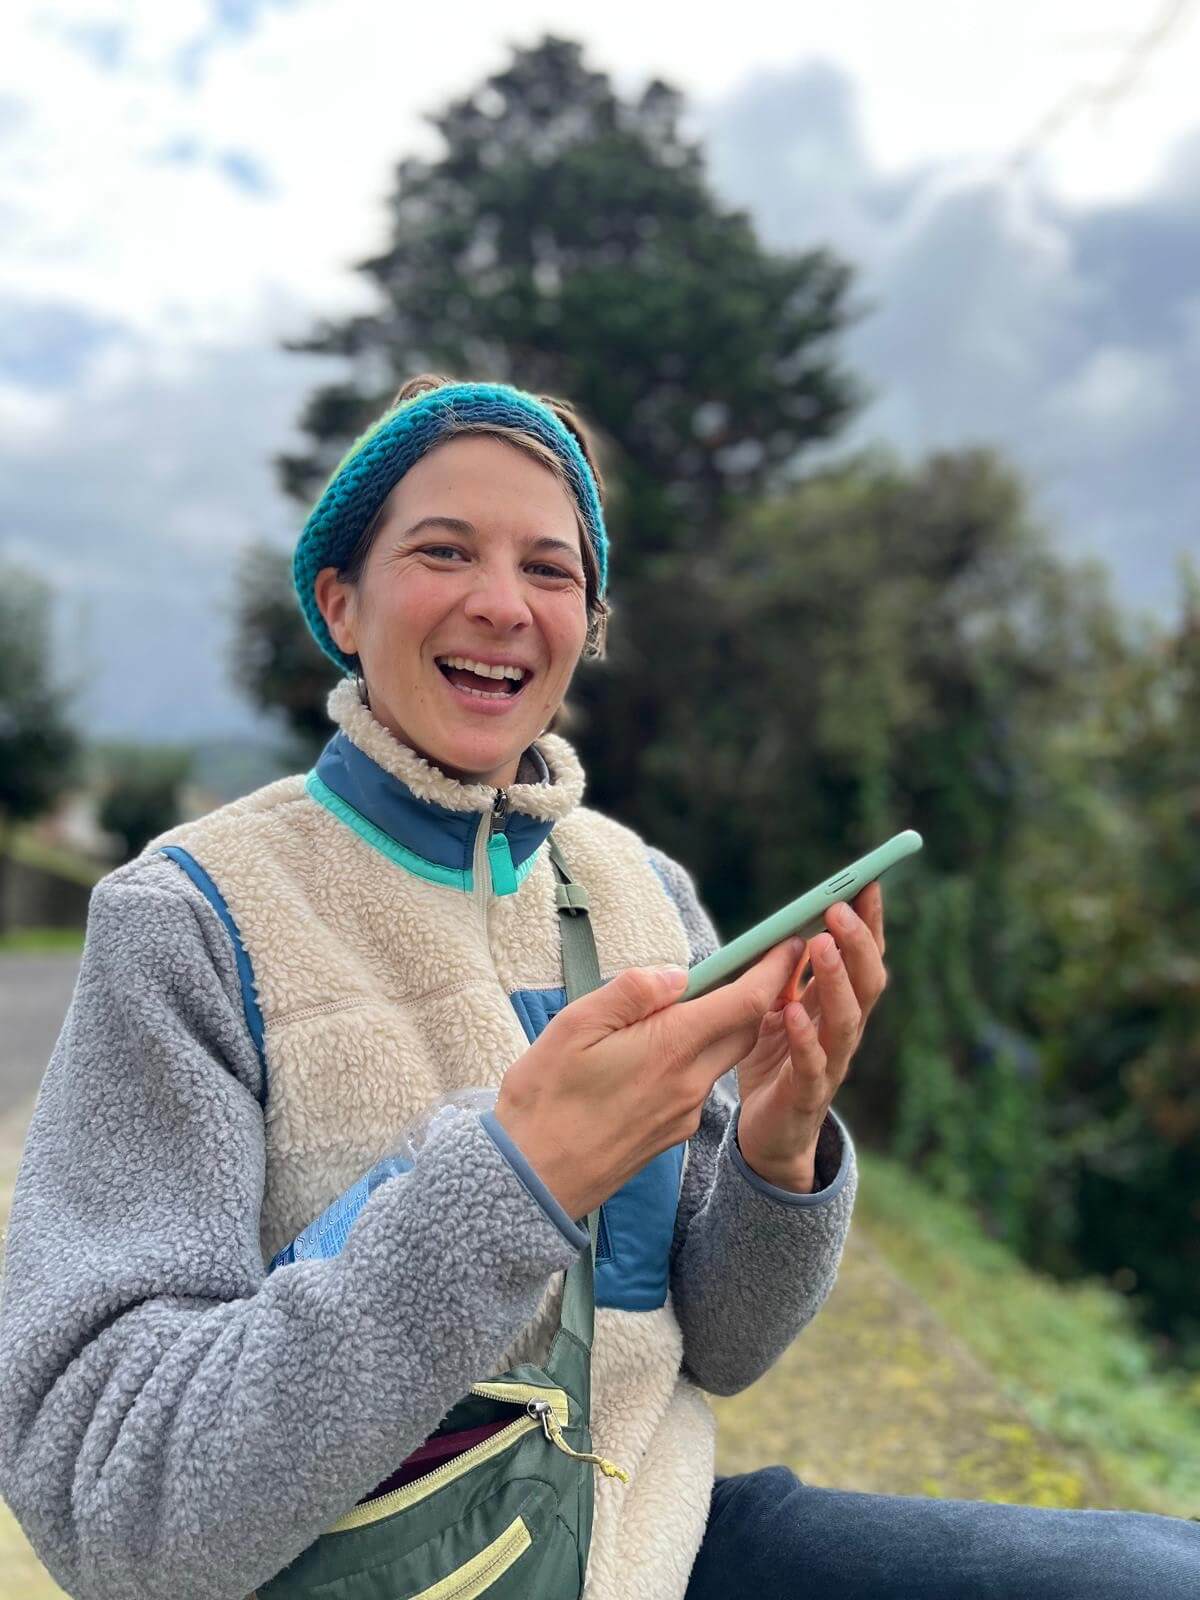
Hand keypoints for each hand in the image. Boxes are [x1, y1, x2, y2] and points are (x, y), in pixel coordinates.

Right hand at [494, 935, 805, 1220]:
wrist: (534, 1181)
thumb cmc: (544, 1100)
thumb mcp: (573, 1027)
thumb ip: (630, 993)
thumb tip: (677, 975)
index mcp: (670, 1048)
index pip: (745, 1002)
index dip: (774, 970)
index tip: (790, 944)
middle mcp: (689, 1082)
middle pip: (746, 1030)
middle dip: (761, 994)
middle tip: (759, 961)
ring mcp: (685, 1113)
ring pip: (721, 1057)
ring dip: (727, 1026)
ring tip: (705, 999)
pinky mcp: (673, 1133)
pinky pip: (699, 1083)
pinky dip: (698, 1056)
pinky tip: (666, 1048)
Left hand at [735, 881, 886, 1189]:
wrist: (769, 1135)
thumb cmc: (775, 1064)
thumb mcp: (776, 1010)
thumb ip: (785, 977)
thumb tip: (788, 930)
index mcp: (837, 1007)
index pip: (861, 959)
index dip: (868, 923)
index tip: (867, 883)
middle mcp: (843, 1032)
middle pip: (865, 983)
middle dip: (857, 943)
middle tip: (840, 907)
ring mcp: (830, 1065)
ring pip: (847, 1020)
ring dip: (836, 980)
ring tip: (822, 945)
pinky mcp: (806, 1096)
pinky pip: (812, 1066)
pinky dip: (806, 1038)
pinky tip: (795, 1012)